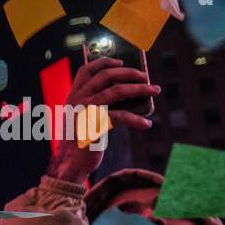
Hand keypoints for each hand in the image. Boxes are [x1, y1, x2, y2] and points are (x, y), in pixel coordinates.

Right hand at [47, 58, 158, 182]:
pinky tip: (146, 124)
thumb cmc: (80, 140)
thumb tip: (126, 92)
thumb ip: (95, 104)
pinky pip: (121, 116)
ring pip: (116, 90)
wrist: (69, 163)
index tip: (121, 61)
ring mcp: (84, 111)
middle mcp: (77, 100)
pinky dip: (136, 120)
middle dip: (129, 72)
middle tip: (145, 76)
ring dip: (140, 88)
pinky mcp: (94, 125)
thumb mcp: (83, 117)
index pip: (86, 70)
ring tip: (154, 90)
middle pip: (106, 75)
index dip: (104, 61)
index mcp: (73, 96)